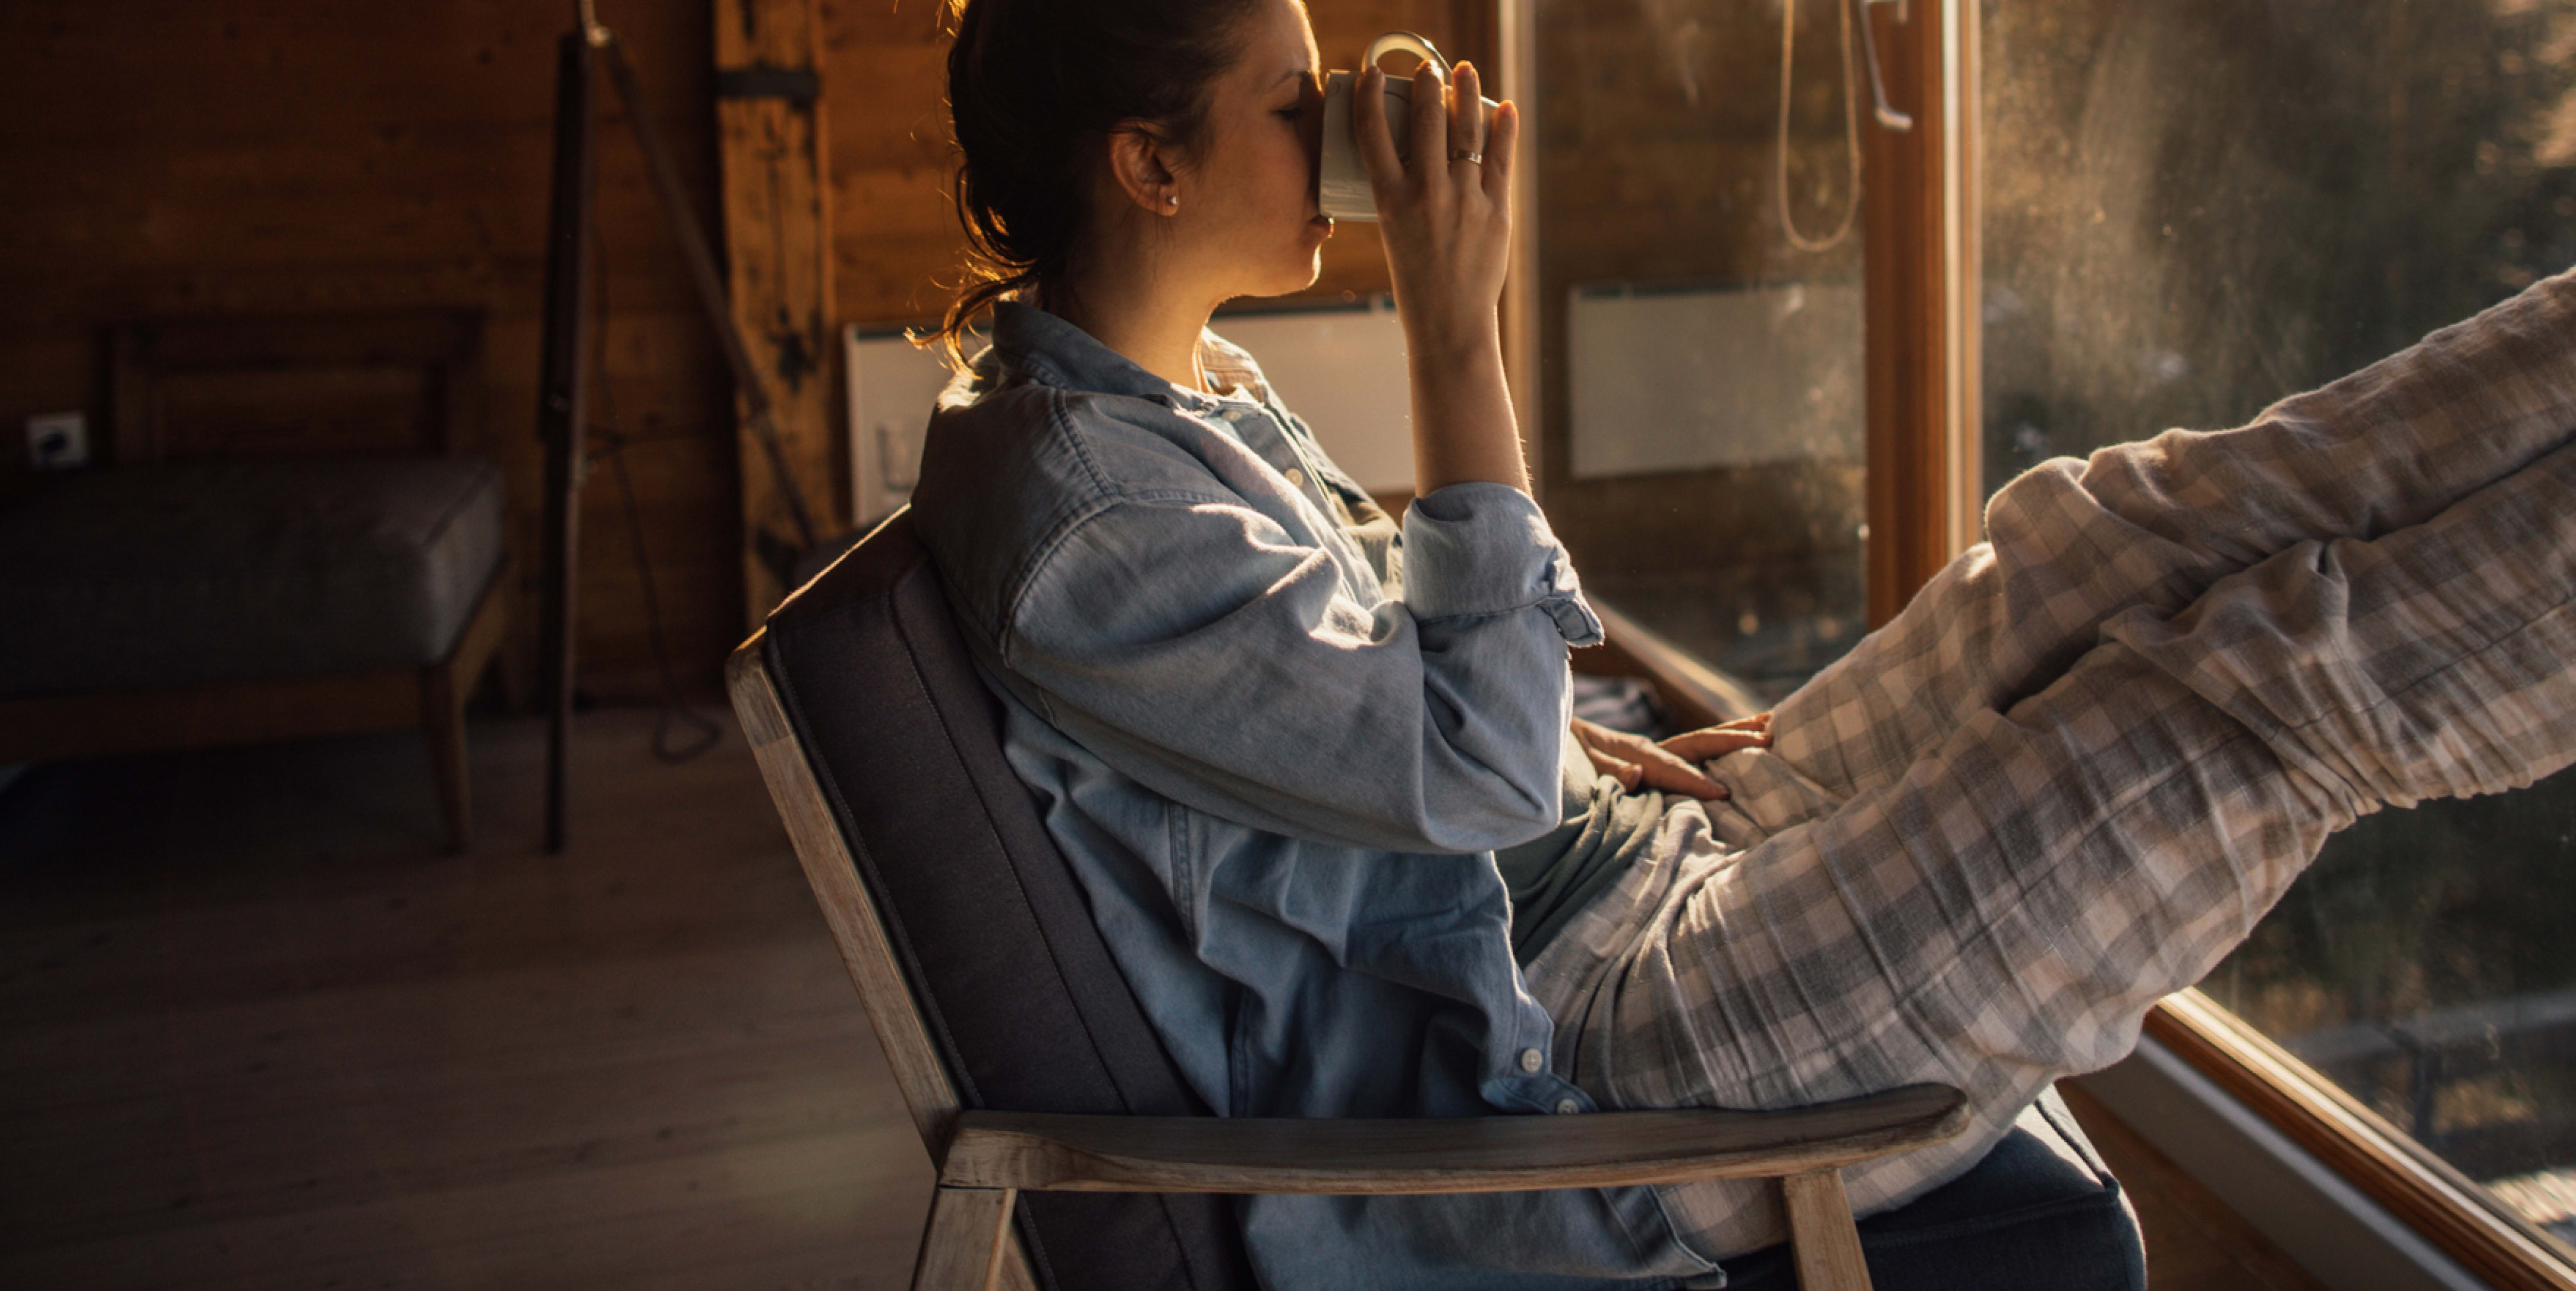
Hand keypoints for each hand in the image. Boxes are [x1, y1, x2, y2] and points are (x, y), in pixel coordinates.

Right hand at [1352, 59, 1516, 353]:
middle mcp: (1426, 194)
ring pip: (1466, 131)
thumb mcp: (1392, 233)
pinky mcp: (1496, 210)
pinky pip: (1501, 159)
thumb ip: (1404, 195)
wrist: (1450, 323)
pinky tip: (1503, 108)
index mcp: (1389, 201)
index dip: (1372, 96)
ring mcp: (1464, 200)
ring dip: (1465, 93)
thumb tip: (1417, 156)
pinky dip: (1504, 128)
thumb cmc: (1416, 281)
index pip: (1373, 132)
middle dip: (1427, 83)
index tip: (1375, 74)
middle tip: (1428, 68)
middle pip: (1425, 120)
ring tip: (1466, 71)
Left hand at [1571, 713, 1773, 800]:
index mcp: (1635, 753)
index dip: (1697, 782)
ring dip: (1735, 735)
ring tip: (1772, 725)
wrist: (1546, 739)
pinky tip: (1742, 741)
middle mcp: (1650, 749)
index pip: (1673, 768)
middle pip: (1699, 743)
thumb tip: (1639, 773)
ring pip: (1702, 741)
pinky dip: (1721, 741)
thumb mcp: (1578, 766)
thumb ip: (1606, 771)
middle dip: (1733, 743)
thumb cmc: (1562, 759)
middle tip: (1770, 739)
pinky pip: (1694, 750)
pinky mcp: (1653, 756)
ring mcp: (1654, 750)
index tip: (1724, 794)